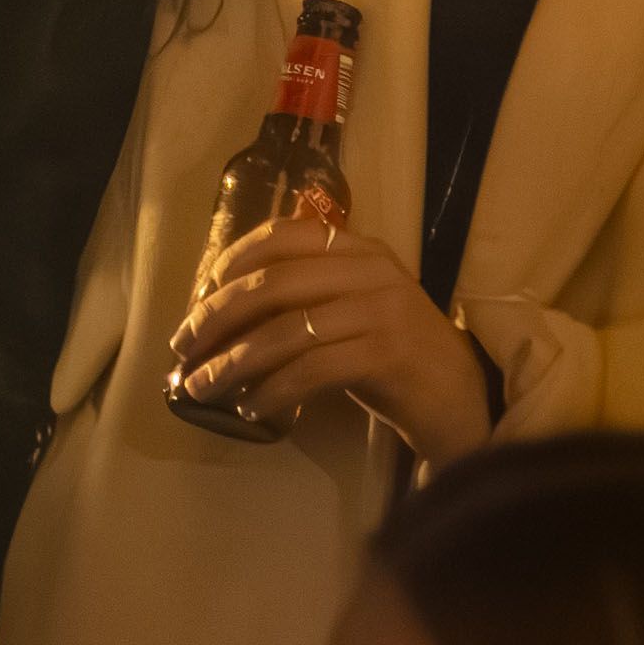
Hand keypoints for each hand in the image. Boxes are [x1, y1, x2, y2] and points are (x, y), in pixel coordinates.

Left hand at [169, 213, 493, 465]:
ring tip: (201, 388)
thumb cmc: (394, 356)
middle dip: (217, 316)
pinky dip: (273, 391)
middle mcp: (371, 271)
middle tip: (182, 347)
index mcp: (360, 249)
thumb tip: (220, 309)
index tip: (199, 292)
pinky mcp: (386, 355)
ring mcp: (381, 311)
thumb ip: (306, 295)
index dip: (233, 260)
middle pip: (273, 284)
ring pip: (285, 331)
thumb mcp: (352, 309)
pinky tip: (251, 408)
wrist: (460, 401)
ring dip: (233, 363)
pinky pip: (310, 370)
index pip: (284, 236)